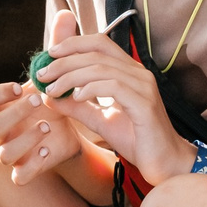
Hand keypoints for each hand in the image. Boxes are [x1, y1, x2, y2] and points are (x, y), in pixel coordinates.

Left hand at [25, 12, 190, 185]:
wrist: (165, 164)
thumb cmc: (137, 141)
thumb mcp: (101, 121)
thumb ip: (78, 107)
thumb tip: (49, 96)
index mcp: (129, 72)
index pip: (100, 43)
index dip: (73, 43)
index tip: (48, 54)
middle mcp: (138, 73)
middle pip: (96, 52)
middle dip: (64, 61)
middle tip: (41, 74)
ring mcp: (143, 86)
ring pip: (102, 68)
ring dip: (71, 76)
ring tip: (52, 89)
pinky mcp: (145, 104)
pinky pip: (114, 86)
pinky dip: (91, 88)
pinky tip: (76, 98)